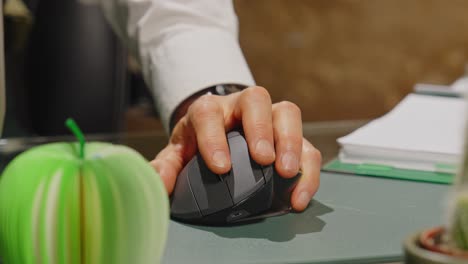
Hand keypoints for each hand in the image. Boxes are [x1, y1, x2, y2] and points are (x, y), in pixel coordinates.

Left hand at [150, 86, 320, 210]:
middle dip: (261, 129)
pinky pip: (306, 145)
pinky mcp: (289, 136)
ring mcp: (269, 118)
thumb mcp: (177, 154)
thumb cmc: (197, 143)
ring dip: (291, 143)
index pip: (208, 114)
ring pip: (287, 114)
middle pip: (256, 100)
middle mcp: (241, 106)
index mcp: (208, 109)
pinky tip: (300, 193)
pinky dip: (307, 168)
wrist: (218, 131)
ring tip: (287, 173)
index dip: (214, 138)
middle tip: (264, 160)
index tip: (220, 167)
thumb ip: (166, 167)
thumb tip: (158, 183)